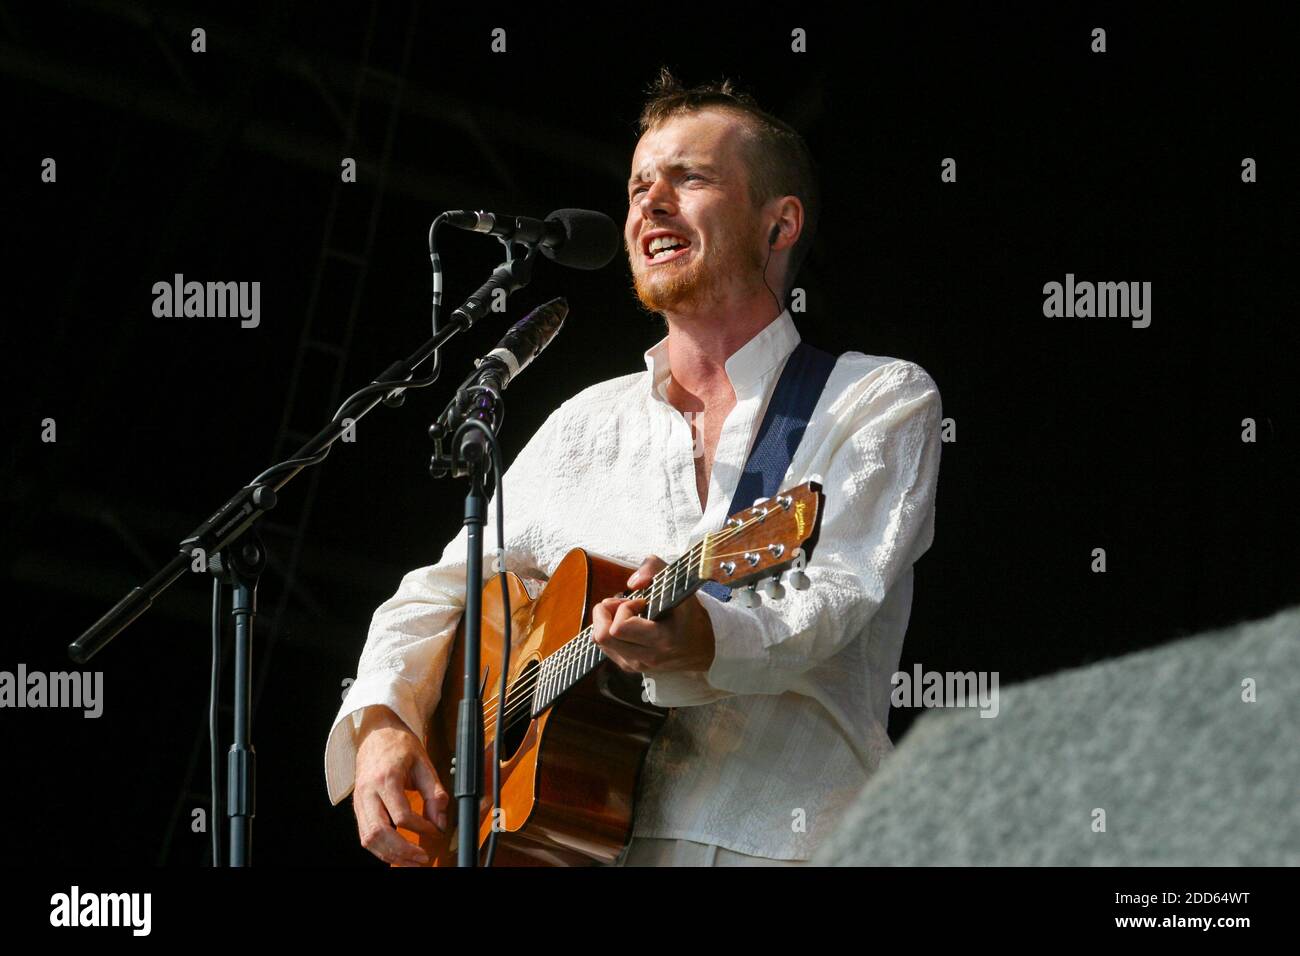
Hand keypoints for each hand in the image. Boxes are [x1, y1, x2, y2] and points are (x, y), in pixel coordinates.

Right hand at [352, 705, 447, 865]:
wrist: (376, 733)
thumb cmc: (399, 745)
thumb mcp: (424, 762)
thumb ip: (434, 792)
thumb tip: (440, 820)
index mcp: (386, 778)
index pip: (401, 814)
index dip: (421, 828)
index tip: (435, 830)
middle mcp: (368, 792)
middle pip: (379, 832)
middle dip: (402, 851)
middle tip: (422, 858)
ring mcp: (360, 801)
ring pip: (368, 838)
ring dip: (390, 855)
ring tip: (410, 862)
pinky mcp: (358, 807)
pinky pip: (365, 835)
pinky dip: (380, 849)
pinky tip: (396, 854)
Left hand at [591, 555, 714, 673]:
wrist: (704, 647)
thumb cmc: (691, 615)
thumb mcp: (681, 585)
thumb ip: (656, 569)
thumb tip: (632, 582)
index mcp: (661, 641)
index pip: (620, 628)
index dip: (624, 607)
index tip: (642, 601)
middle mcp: (646, 658)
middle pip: (602, 636)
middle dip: (605, 613)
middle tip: (621, 603)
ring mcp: (637, 665)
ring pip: (600, 642)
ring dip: (606, 621)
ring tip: (623, 612)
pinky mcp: (631, 667)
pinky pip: (605, 648)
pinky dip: (608, 631)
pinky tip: (625, 624)